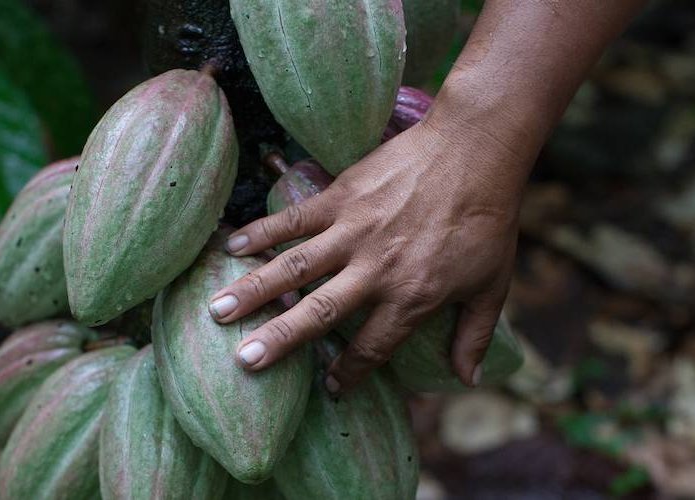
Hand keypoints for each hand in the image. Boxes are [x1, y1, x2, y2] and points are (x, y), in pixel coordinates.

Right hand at [207, 115, 530, 392]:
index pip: (373, 348)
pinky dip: (262, 231)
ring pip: (295, 266)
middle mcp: (375, 270)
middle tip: (243, 361)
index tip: (328, 390)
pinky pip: (294, 219)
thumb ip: (474, 335)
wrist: (476, 151)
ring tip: (217, 310)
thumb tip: (467, 380)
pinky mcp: (342, 197)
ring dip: (255, 289)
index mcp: (412, 297)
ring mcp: (353, 232)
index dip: (350, 374)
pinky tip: (231, 245)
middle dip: (278, 340)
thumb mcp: (492, 284)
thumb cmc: (488, 219)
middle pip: (318, 313)